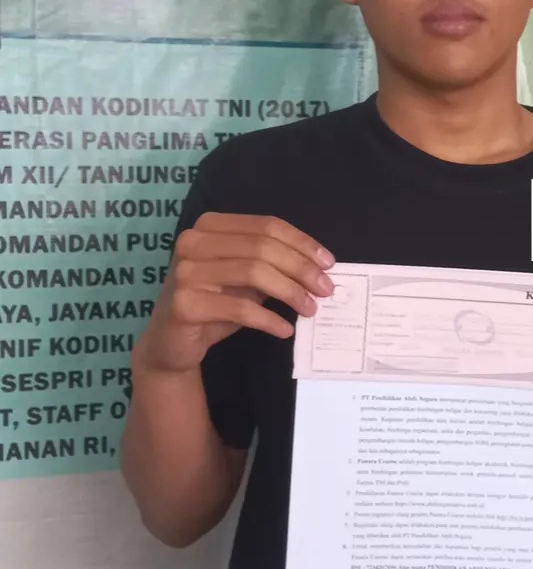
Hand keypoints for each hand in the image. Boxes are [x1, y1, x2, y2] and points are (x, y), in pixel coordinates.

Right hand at [135, 213, 334, 376]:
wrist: (170, 343)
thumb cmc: (213, 306)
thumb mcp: (245, 280)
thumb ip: (272, 266)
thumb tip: (318, 267)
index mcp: (209, 226)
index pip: (266, 226)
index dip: (301, 243)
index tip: (328, 263)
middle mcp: (193, 242)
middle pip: (262, 247)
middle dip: (301, 268)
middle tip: (326, 289)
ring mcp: (185, 272)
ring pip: (253, 273)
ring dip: (290, 292)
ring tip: (310, 308)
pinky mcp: (183, 305)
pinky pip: (239, 308)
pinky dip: (269, 320)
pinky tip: (285, 329)